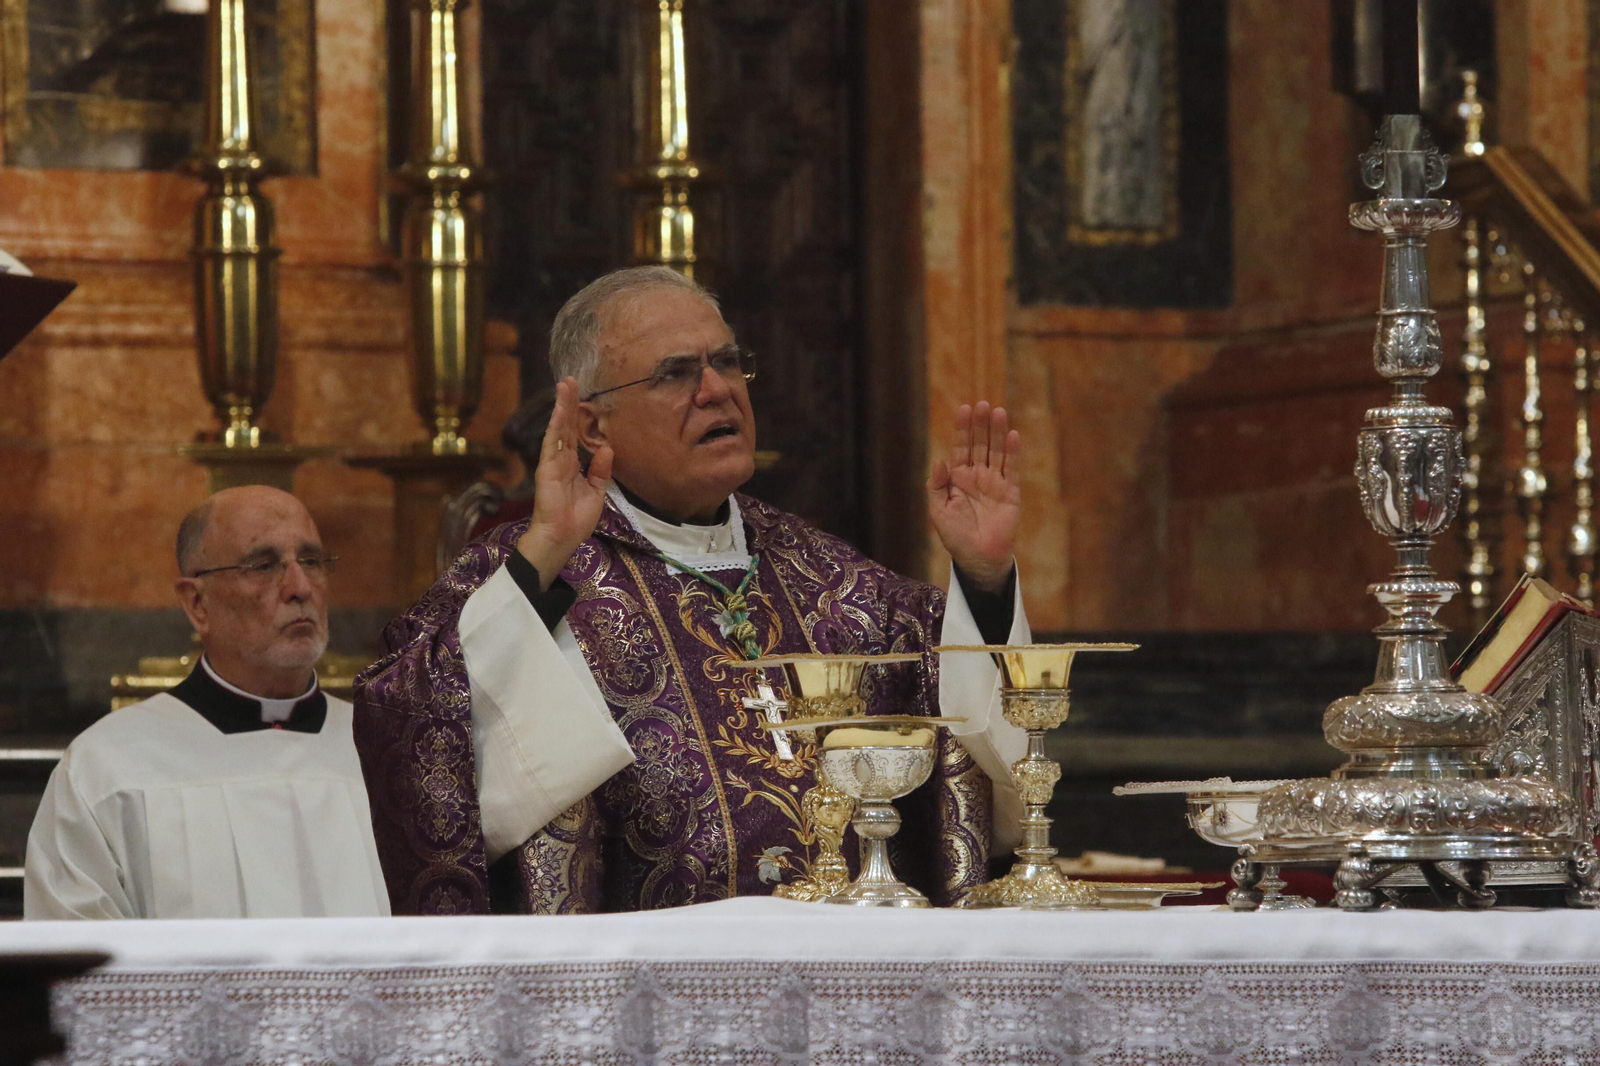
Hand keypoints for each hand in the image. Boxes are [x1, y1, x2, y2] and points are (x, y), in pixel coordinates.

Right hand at [516, 378, 613, 588]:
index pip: (574, 433)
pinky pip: (552, 444)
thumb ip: (600, 470)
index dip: (576, 413)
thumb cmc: (576, 519)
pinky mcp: (547, 469)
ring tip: (564, 385)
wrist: (563, 538)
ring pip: (558, 428)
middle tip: (570, 379)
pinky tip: (559, 410)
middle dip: (568, 402)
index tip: (580, 394)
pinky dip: (556, 426)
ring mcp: (553, 462)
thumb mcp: (597, 492)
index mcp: (572, 465)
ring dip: (561, 407)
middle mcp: (561, 459)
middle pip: (565, 425)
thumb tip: (606, 448)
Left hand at [927, 401, 1020, 592]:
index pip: (961, 448)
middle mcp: (977, 476)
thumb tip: (939, 460)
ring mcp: (994, 483)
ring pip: (996, 452)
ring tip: (998, 411)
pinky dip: (1012, 453)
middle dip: (980, 425)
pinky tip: (1012, 436)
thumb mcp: (938, 511)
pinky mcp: (1010, 492)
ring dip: (997, 432)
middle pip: (980, 444)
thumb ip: (936, 485)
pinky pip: (1012, 469)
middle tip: (982, 404)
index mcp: (958, 479)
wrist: (977, 558)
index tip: (963, 409)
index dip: (962, 429)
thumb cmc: (955, 537)